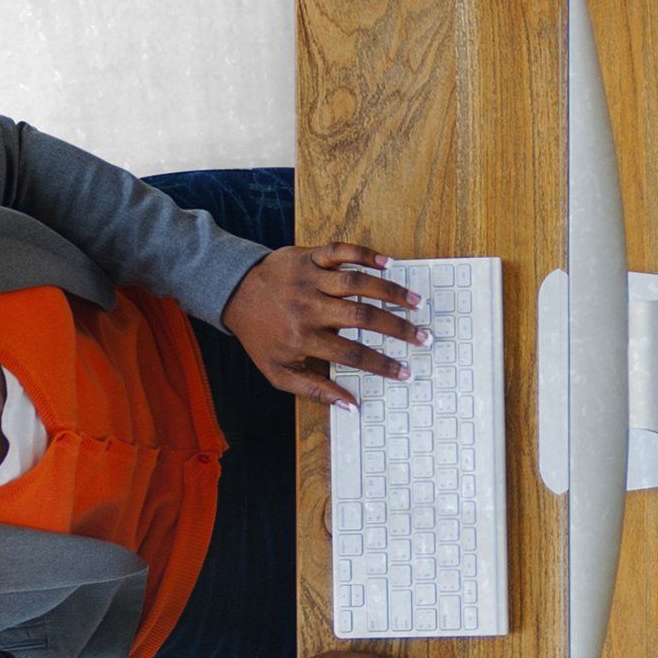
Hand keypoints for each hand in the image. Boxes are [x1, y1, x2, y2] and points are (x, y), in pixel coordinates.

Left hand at [223, 242, 431, 408]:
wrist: (234, 293)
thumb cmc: (260, 335)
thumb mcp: (278, 372)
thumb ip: (314, 390)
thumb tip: (351, 406)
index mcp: (303, 338)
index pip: (351, 354)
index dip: (382, 364)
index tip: (405, 371)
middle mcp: (309, 308)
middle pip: (362, 318)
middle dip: (397, 328)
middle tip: (423, 336)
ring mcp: (311, 279)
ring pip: (358, 283)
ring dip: (391, 291)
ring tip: (416, 302)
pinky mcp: (310, 256)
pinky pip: (342, 251)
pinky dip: (366, 254)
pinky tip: (389, 262)